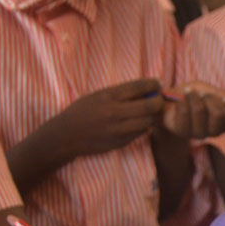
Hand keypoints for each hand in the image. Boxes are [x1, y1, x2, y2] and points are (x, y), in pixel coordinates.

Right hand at [48, 79, 163, 158]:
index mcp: (108, 96)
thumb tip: (146, 88)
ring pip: (149, 121)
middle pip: (150, 106)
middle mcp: (115, 112)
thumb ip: (121, 93)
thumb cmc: (82, 112)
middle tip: (158, 99)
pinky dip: (144, 126)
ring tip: (149, 112)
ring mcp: (119, 129)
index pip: (140, 86)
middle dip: (159, 101)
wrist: (65, 135)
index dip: (154, 84)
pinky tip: (138, 122)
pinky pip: (141, 132)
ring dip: (153, 115)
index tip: (158, 84)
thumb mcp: (98, 96)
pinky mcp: (121, 142)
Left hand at [160, 81, 224, 138]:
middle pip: (220, 112)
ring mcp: (198, 133)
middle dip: (210, 98)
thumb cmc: (194, 96)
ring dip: (194, 97)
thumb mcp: (215, 93)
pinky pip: (184, 111)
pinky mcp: (181, 131)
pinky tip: (180, 101)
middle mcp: (215, 131)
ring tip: (190, 97)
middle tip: (203, 96)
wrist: (167, 100)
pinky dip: (182, 100)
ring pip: (200, 110)